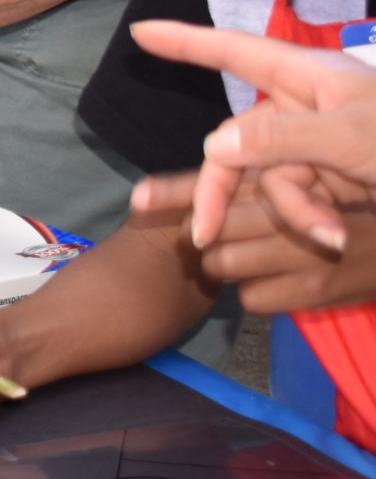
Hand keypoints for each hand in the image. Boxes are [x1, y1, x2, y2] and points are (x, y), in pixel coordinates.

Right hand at [130, 20, 375, 246]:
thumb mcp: (351, 139)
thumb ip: (279, 140)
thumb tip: (214, 148)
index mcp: (307, 77)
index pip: (234, 51)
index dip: (186, 42)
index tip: (141, 35)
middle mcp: (305, 107)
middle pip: (237, 139)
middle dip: (218, 184)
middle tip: (185, 225)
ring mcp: (317, 146)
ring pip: (268, 179)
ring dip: (293, 211)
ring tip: (327, 235)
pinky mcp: (332, 181)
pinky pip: (298, 201)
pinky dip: (311, 220)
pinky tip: (334, 237)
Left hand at [136, 170, 375, 312]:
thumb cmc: (341, 212)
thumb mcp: (302, 182)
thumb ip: (252, 182)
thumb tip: (191, 182)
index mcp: (283, 179)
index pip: (217, 185)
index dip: (173, 193)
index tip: (138, 199)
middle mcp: (290, 212)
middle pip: (212, 228)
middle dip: (204, 236)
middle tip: (214, 237)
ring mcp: (302, 253)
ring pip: (224, 265)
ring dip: (228, 265)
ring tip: (254, 257)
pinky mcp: (315, 291)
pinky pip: (251, 299)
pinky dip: (255, 295)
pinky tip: (276, 282)